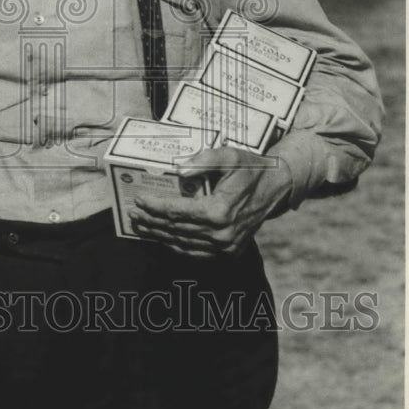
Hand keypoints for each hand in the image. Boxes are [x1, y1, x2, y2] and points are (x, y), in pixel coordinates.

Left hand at [128, 146, 292, 258]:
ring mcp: (226, 247)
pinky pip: (195, 252)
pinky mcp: (228, 253)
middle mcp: (222, 234)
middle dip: (151, 221)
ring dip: (159, 235)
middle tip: (133, 213)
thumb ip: (203, 160)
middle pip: (175, 229)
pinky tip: (164, 236)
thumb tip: (179, 169)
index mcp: (220, 211)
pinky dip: (177, 244)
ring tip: (142, 225)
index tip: (139, 200)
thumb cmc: (250, 169)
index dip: (154, 206)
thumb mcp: (228, 155)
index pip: (176, 211)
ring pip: (182, 243)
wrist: (276, 188)